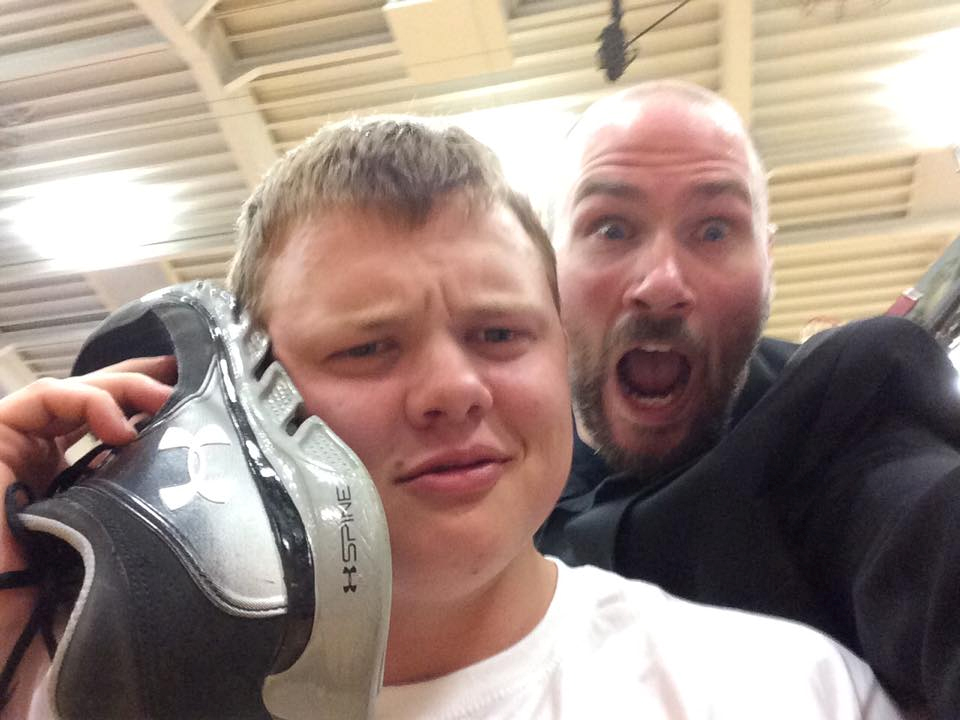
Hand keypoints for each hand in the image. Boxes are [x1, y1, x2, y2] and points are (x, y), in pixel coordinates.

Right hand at [0, 356, 174, 716]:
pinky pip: (40, 398)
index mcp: (71, 481)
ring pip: (72, 391)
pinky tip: (121, 425)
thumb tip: (204, 488)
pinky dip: (87, 399)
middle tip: (186, 386)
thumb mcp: (124, 537)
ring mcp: (17, 453)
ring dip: (122, 386)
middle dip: (143, 384)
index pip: (112, 424)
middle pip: (95, 401)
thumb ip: (145, 507)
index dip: (151, 402)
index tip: (197, 396)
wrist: (13, 634)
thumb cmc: (64, 598)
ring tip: (161, 401)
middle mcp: (43, 463)